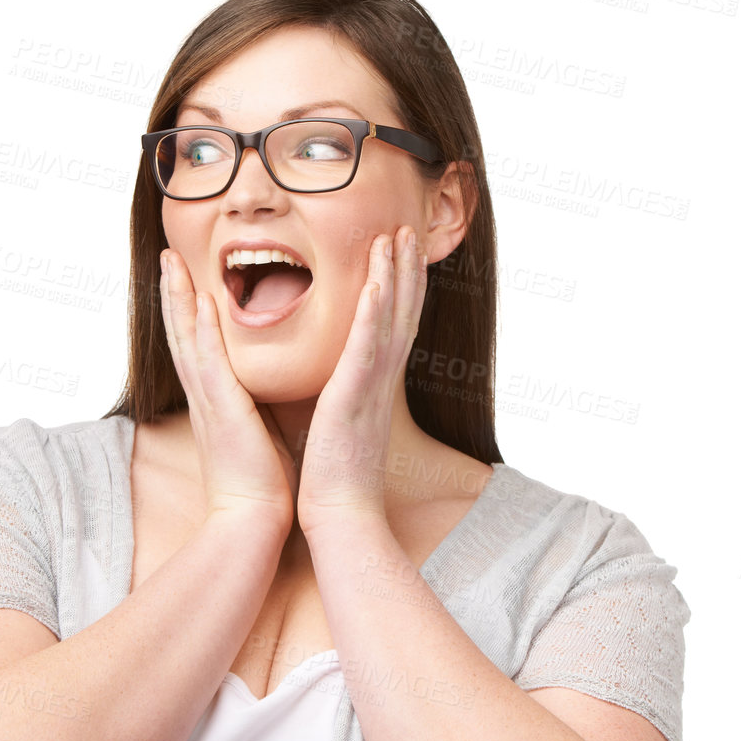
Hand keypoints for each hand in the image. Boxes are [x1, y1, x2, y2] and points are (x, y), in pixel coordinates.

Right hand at [158, 248, 296, 532]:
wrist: (253, 520)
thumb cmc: (261, 484)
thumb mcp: (257, 432)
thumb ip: (255, 405)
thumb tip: (265, 391)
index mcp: (214, 402)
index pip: (196, 347)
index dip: (188, 312)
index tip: (186, 278)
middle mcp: (203, 398)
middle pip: (182, 334)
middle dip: (174, 293)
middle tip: (167, 255)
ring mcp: (208, 403)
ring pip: (187, 340)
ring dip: (179, 299)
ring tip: (171, 262)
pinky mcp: (222, 412)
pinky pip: (209, 364)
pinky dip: (203, 332)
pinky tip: (202, 301)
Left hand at [296, 226, 427, 534]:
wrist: (339, 513)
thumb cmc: (333, 477)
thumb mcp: (338, 423)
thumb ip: (341, 395)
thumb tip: (333, 383)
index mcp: (373, 386)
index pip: (391, 326)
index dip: (398, 287)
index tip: (397, 251)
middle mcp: (380, 380)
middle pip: (400, 312)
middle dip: (405, 268)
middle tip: (407, 227)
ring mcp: (372, 386)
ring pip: (390, 319)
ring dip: (395, 274)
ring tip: (396, 234)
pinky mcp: (356, 396)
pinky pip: (369, 345)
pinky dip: (377, 310)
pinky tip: (379, 279)